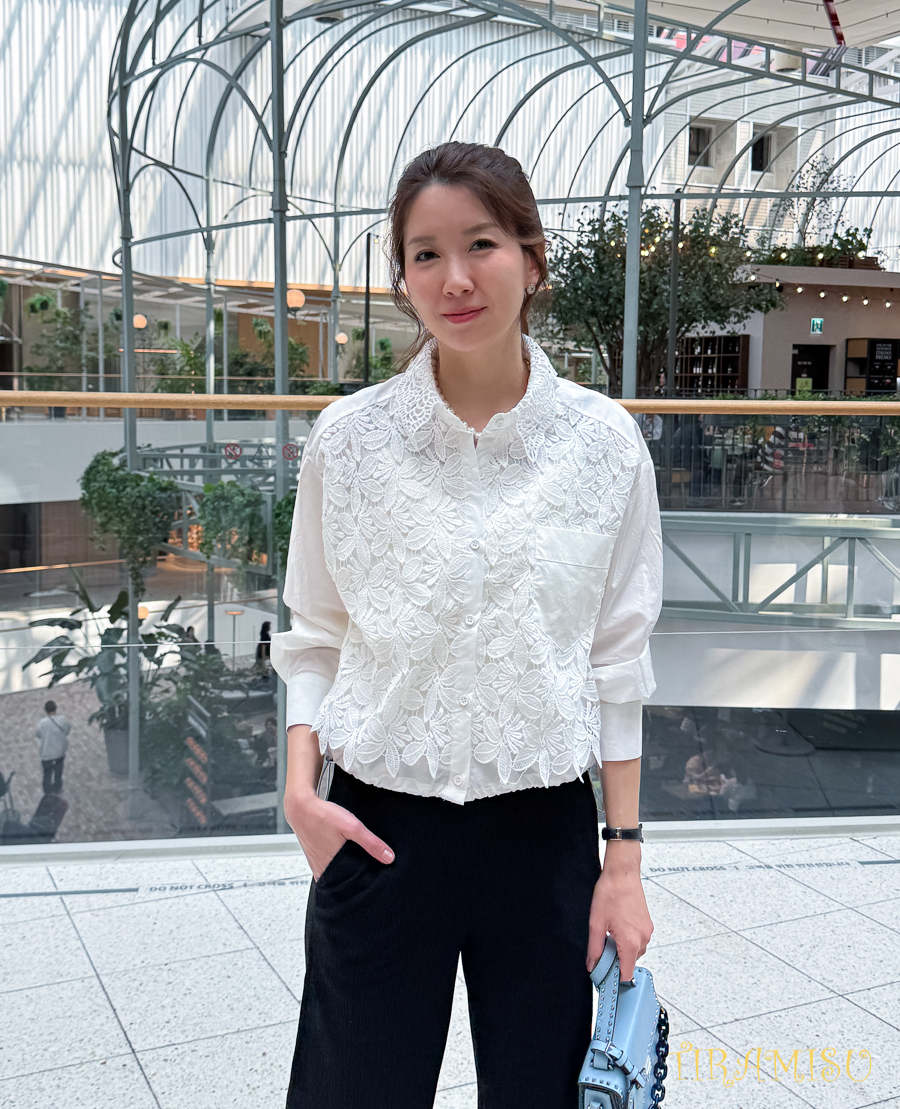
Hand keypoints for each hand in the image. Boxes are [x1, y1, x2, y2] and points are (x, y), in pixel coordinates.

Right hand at [284, 789, 394, 881]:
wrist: (300, 806)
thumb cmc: (323, 816)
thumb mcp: (351, 827)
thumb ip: (370, 843)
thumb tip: (389, 858)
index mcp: (332, 867)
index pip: (352, 884)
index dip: (364, 882)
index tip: (375, 880)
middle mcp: (323, 869)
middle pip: (344, 879)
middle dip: (356, 877)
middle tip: (369, 871)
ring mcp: (316, 863)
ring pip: (336, 872)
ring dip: (346, 869)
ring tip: (357, 863)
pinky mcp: (314, 856)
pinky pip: (328, 865)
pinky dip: (336, 862)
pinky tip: (342, 854)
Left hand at [586, 863, 652, 981]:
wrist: (622, 873)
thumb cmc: (610, 893)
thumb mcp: (596, 923)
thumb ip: (594, 948)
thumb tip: (592, 965)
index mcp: (630, 942)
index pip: (626, 973)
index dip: (614, 978)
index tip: (605, 977)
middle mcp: (642, 938)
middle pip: (630, 962)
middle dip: (616, 959)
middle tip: (602, 947)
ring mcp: (647, 930)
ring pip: (634, 950)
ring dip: (622, 948)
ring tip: (609, 932)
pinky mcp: (647, 923)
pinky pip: (638, 939)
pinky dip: (628, 938)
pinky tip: (617, 925)